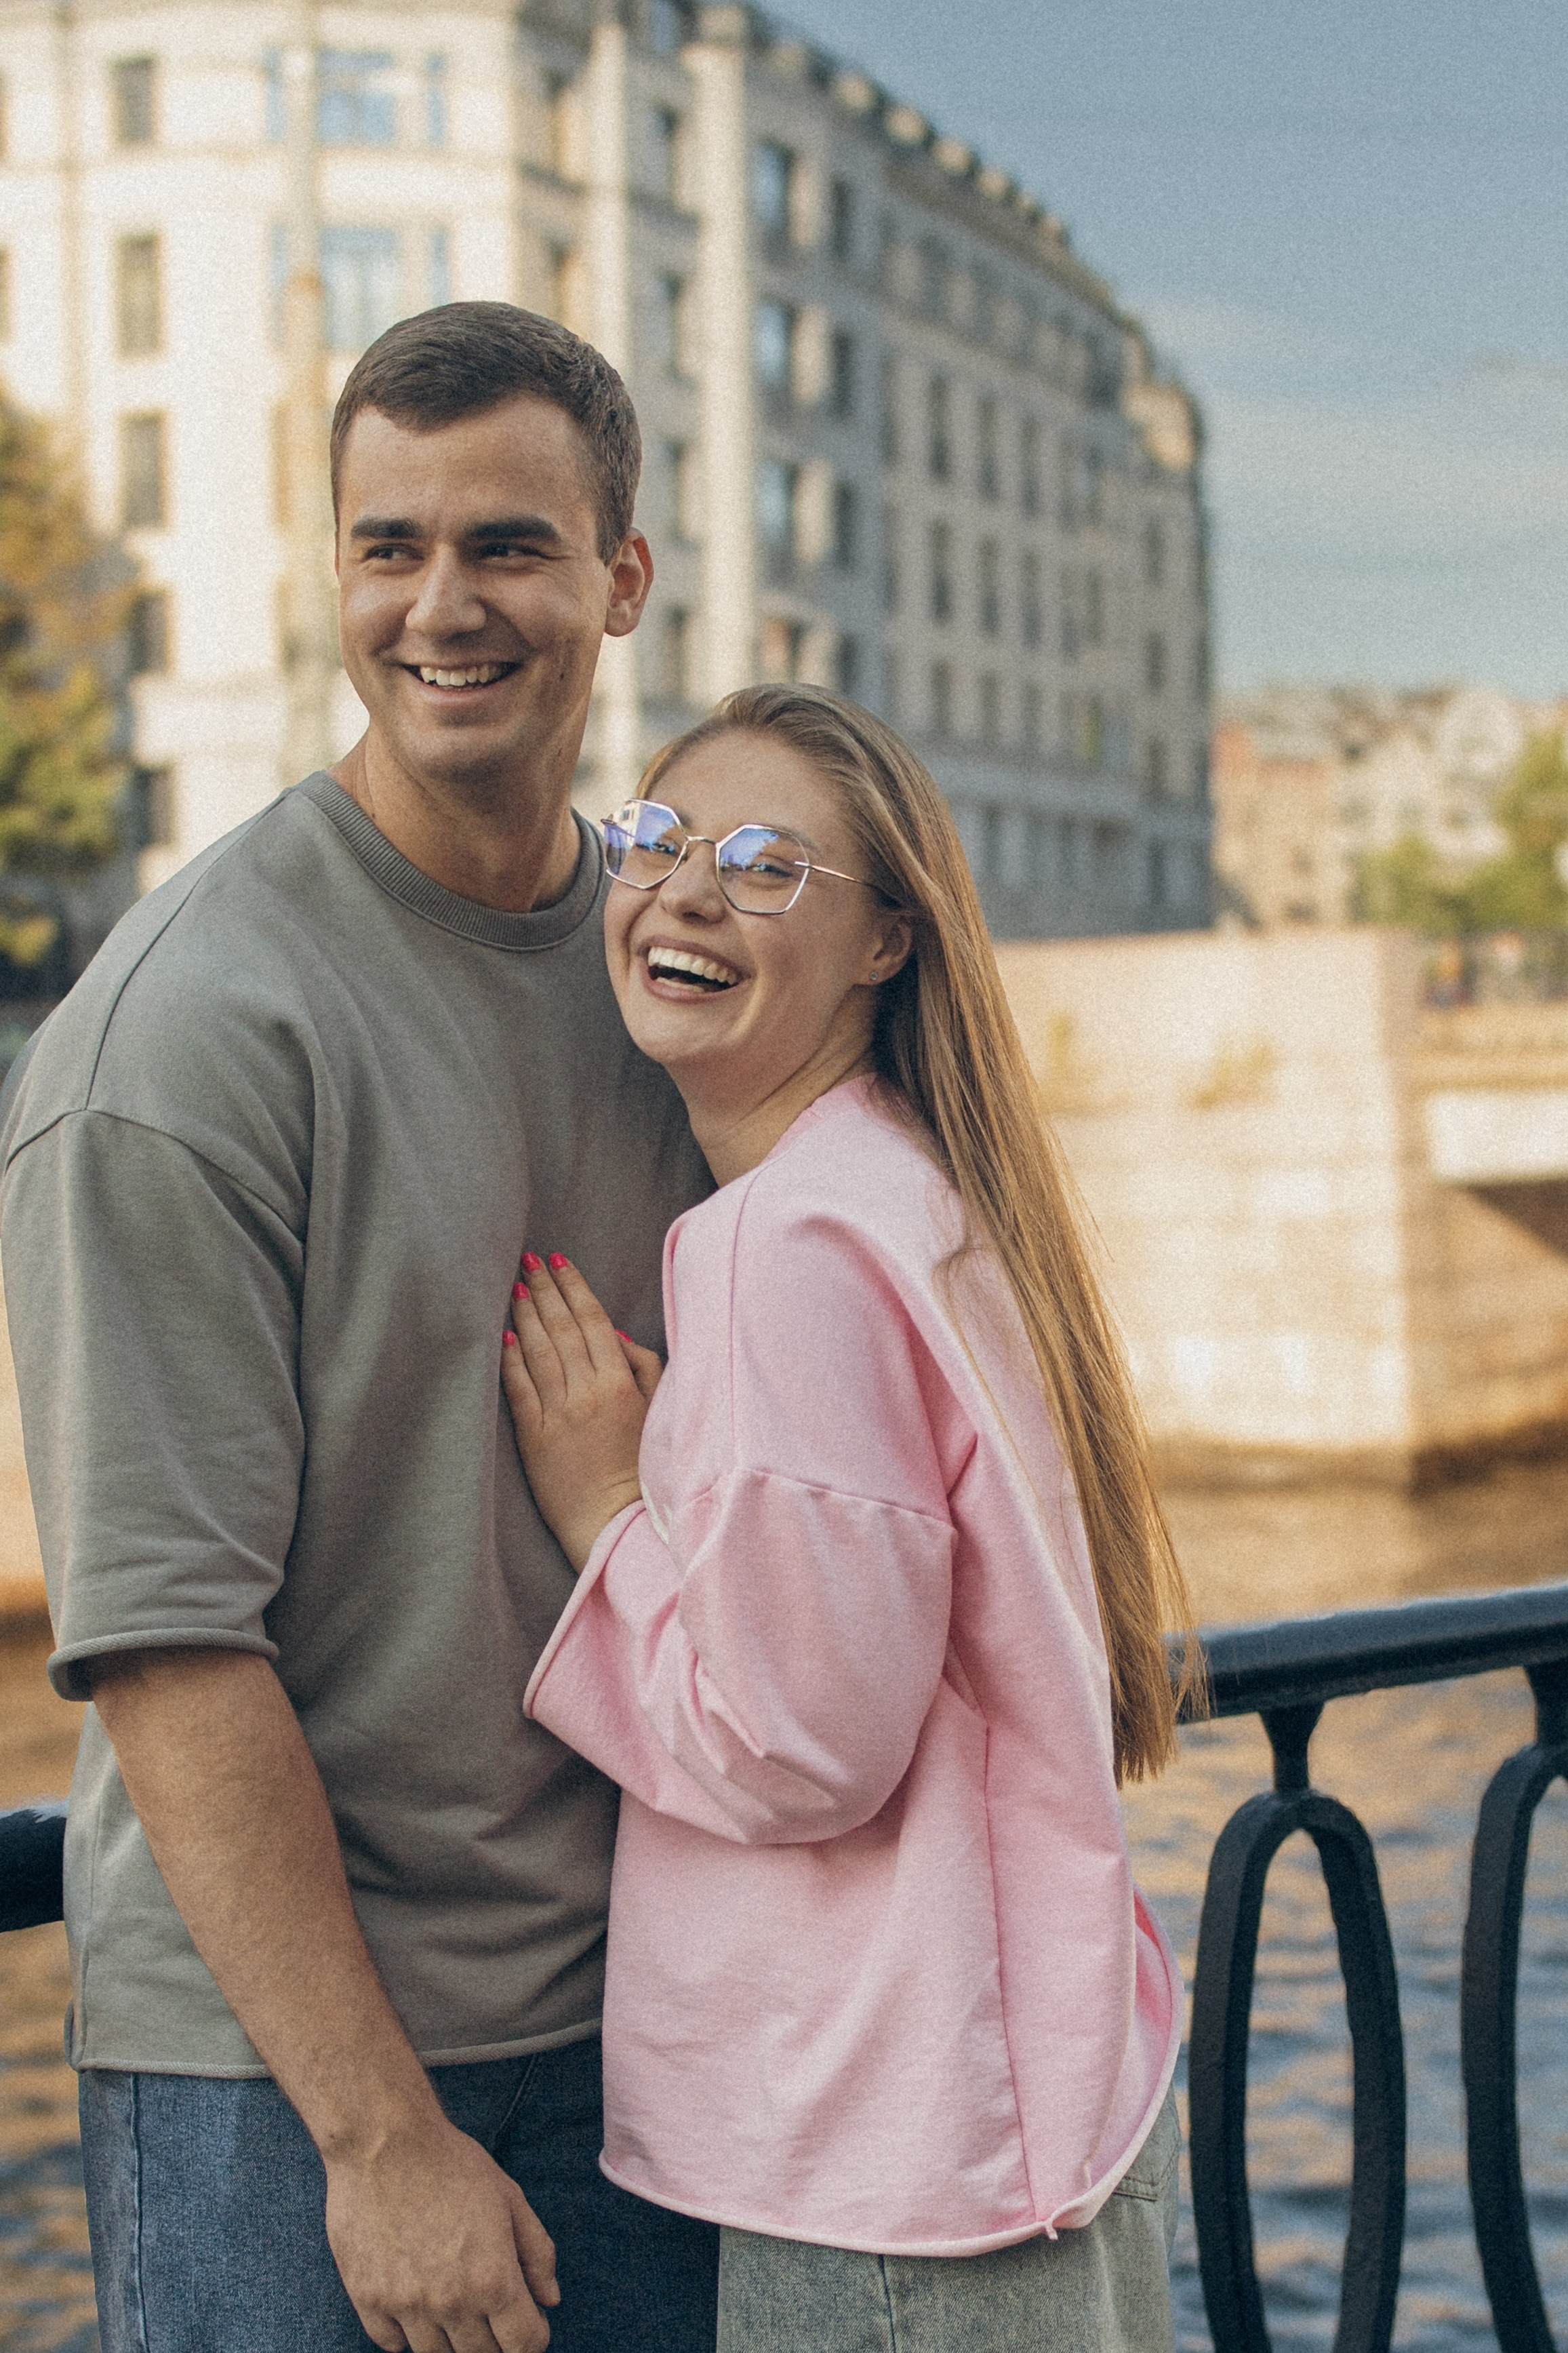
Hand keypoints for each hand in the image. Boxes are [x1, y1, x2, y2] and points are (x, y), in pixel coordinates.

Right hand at [325, 2107, 558, 2352]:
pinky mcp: (368, 2300)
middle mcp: (450, 2303)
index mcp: (492, 2280)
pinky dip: (407, 2335)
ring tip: (455, 2309)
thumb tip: (550, 2299)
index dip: (533, 2339)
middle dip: (495, 2343)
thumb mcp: (510, 2198)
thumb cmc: (451, 2164)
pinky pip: (393, 2344)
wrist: (384, 2142)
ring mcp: (405, 2306)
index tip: (529, 2324)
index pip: (524, 2345)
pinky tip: (416, 2306)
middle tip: (491, 2316)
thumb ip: (537, 2253)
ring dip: (451, 2342)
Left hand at [502, 1253, 662, 1572]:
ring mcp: (559, 1415)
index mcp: (622, 1382)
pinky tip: (503, 1335)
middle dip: (544, 1288)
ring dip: (525, 1314)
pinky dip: (510, 1359)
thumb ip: (644, 1367)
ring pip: (538, 1352)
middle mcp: (589, 1392)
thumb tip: (614, 1334)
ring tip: (514, 1285)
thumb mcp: (657, 1412)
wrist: (616, 1523)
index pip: (593, 1321)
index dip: (574, 1286)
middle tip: (528, 1259)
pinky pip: (519, 1389)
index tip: (559, 1259)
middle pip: (562, 1328)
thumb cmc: (642, 1468)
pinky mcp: (534, 1438)